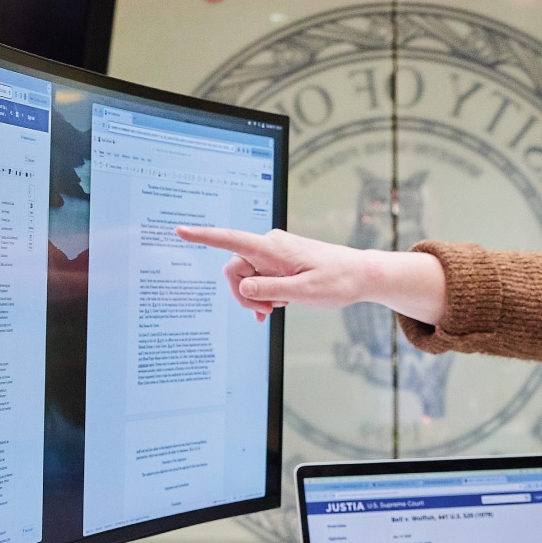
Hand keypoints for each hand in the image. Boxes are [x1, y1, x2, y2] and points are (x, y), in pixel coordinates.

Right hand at [174, 226, 447, 323]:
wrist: (361, 275)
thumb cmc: (338, 281)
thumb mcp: (304, 291)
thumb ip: (271, 289)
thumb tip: (243, 285)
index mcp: (273, 248)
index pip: (231, 240)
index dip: (204, 236)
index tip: (180, 230)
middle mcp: (270, 245)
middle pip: (235, 269)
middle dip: (244, 293)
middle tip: (268, 311)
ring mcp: (275, 253)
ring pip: (248, 276)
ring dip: (257, 295)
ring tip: (282, 306)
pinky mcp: (281, 261)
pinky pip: (260, 277)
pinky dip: (264, 293)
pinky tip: (273, 307)